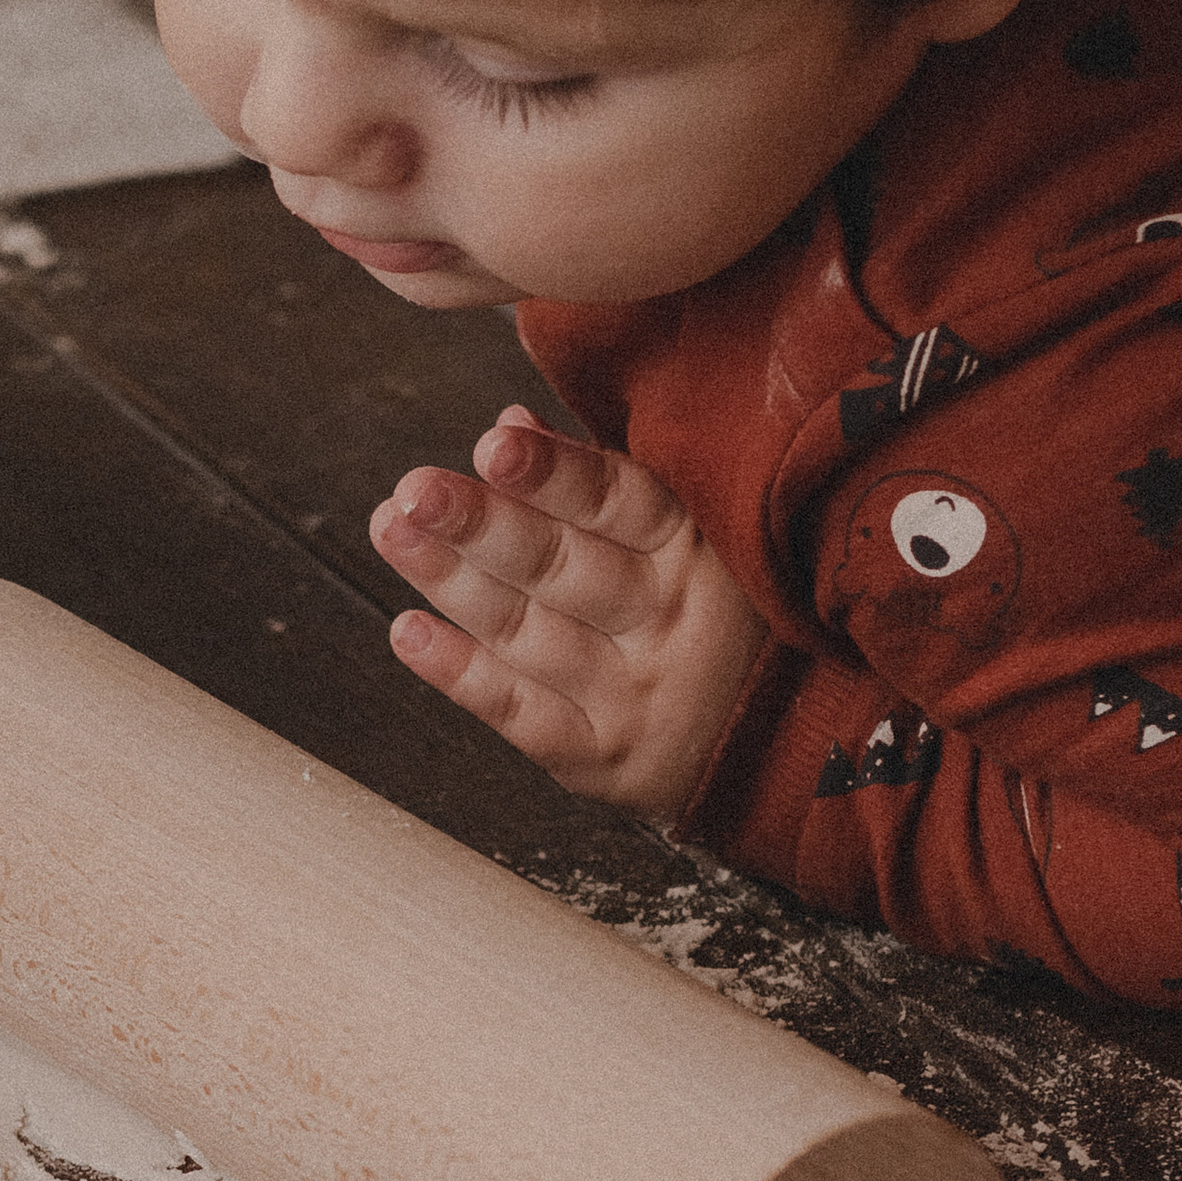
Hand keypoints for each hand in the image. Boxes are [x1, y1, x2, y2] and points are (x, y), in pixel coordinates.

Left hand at [369, 406, 766, 818]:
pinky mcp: (605, 757)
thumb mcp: (691, 532)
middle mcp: (671, 622)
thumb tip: (509, 422)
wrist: (790, 743)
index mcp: (700, 549)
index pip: (620, 502)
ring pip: (527, 632)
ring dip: (450, 581)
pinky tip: (408, 631)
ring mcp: (637, 695)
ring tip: (391, 530)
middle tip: (415, 489)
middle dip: (481, 524)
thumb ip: (600, 479)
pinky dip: (460, 672)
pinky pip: (521, 712)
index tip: (494, 442)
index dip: (554, 474)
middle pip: (562, 567)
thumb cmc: (723, 611)